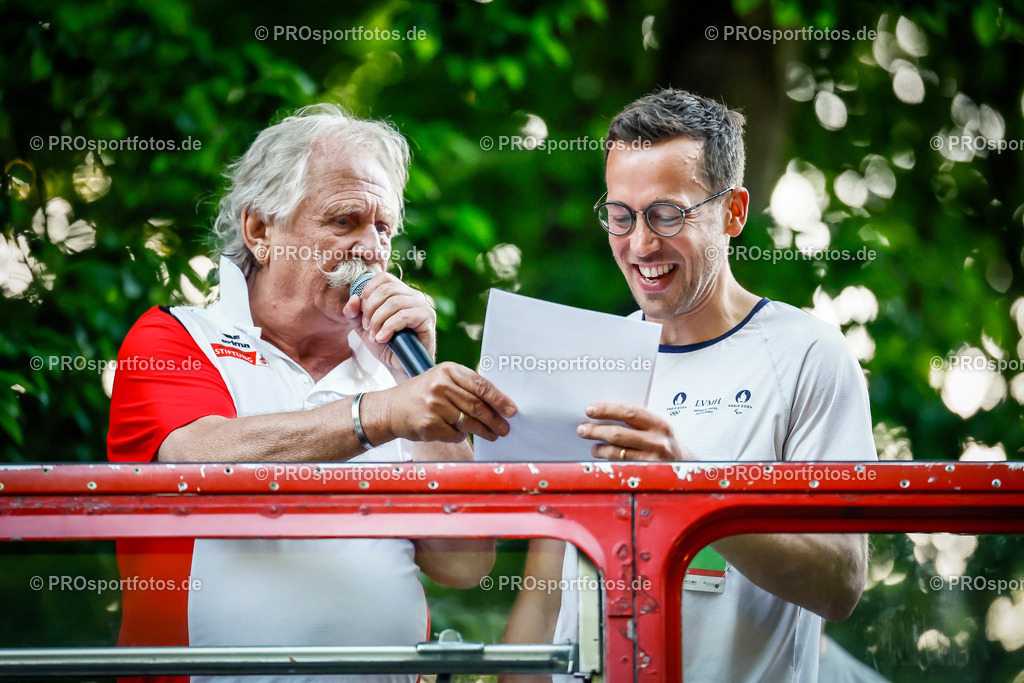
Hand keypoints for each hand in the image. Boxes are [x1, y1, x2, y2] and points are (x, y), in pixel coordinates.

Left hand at [343, 272, 435, 372]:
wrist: (400, 367)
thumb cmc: (386, 346)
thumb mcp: (364, 328)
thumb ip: (354, 314)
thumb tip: (354, 299)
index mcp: (400, 293)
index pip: (383, 278)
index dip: (368, 291)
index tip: (362, 312)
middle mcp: (413, 295)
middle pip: (386, 289)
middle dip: (370, 309)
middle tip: (366, 328)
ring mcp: (422, 306)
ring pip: (394, 302)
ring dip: (378, 320)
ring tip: (374, 336)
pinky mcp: (427, 319)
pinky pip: (403, 316)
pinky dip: (388, 328)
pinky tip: (382, 338)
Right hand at [362, 362, 516, 444]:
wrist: (391, 409)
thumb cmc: (421, 394)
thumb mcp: (441, 380)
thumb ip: (465, 386)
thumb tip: (498, 401)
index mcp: (447, 371)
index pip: (480, 385)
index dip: (499, 399)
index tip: (511, 410)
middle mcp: (440, 386)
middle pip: (477, 406)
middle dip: (495, 419)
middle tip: (505, 428)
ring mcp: (433, 406)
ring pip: (469, 422)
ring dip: (484, 431)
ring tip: (492, 435)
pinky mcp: (428, 425)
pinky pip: (455, 434)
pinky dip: (461, 436)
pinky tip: (461, 434)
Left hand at [576, 402, 693, 461]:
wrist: (688, 467)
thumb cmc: (668, 443)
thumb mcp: (659, 427)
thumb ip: (639, 420)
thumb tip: (607, 414)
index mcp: (659, 424)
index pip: (629, 412)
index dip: (607, 409)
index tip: (590, 409)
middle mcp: (657, 441)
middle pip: (618, 433)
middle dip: (595, 430)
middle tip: (582, 429)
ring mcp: (651, 460)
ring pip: (616, 452)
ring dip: (598, 448)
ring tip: (592, 445)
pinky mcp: (646, 474)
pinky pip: (620, 465)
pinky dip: (607, 459)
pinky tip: (601, 456)